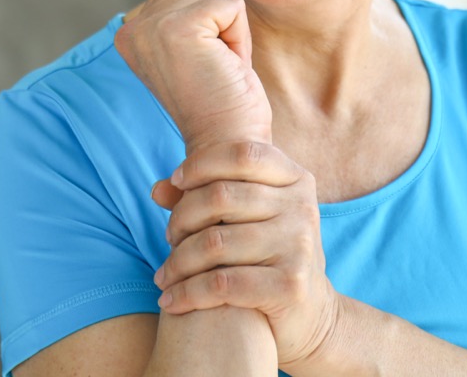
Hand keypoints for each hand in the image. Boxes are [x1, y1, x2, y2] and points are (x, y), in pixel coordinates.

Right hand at [115, 0, 272, 150]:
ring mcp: (153, 26)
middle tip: (213, 67)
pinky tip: (225, 66)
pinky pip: (231, 4)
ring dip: (231, 30)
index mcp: (131, 31)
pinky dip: (239, 36)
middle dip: (220, 22)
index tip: (201, 64)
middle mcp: (133, 27)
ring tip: (218, 67)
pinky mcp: (179, 28)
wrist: (227, 144)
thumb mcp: (201, 39)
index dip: (208, 23)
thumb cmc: (220, 99)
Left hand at [150, 141, 340, 370]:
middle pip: (221, 196)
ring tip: (164, 275)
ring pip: (215, 242)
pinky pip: (221, 283)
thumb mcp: (246, 218)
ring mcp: (299, 245)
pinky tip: (171, 301)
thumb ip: (204, 196)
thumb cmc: (267, 255)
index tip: (176, 181)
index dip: (203, 163)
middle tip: (170, 238)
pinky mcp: (290, 285)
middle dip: (182, 217)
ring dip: (178, 261)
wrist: (309, 312)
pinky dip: (187, 293)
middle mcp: (302, 207)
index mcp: (296, 180)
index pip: (243, 154)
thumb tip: (157, 189)